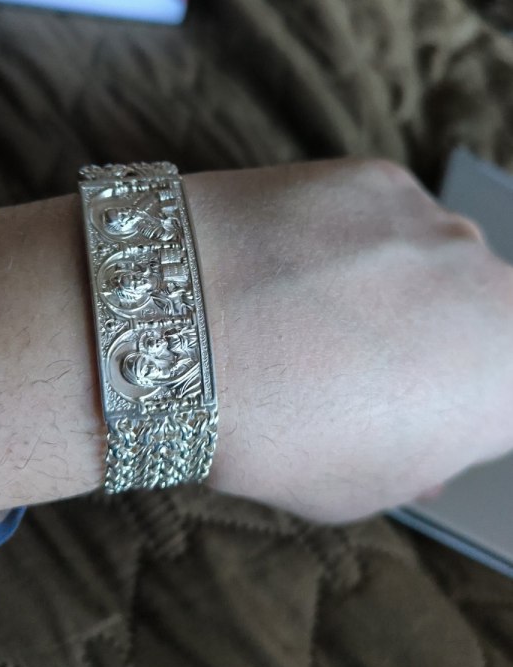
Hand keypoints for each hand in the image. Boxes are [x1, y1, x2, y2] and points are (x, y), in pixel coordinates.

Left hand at [184, 158, 512, 522]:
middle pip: (475, 319)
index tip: (418, 416)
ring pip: (430, 262)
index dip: (457, 409)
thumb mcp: (362, 489)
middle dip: (431, 345)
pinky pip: (382, 218)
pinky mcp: (380, 177)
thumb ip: (418, 459)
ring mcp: (437, 222)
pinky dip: (351, 240)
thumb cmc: (277, 430)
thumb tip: (423, 445)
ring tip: (311, 317)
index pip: (500, 392)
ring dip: (392, 288)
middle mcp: (492, 287)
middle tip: (358, 371)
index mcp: (508, 376)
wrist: (186, 332)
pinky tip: (294, 268)